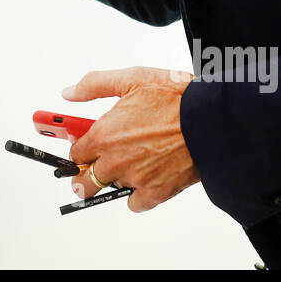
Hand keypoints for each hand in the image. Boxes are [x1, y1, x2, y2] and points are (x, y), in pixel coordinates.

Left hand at [64, 67, 198, 212]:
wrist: (210, 121)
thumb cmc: (176, 98)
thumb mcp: (131, 79)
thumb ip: (94, 85)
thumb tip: (70, 92)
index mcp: (105, 134)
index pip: (76, 153)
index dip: (79, 148)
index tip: (83, 145)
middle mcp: (115, 160)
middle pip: (85, 180)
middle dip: (85, 174)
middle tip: (92, 166)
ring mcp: (135, 179)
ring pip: (112, 187)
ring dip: (117, 177)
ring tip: (132, 160)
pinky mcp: (156, 192)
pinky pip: (135, 203)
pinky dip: (138, 195)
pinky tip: (145, 178)